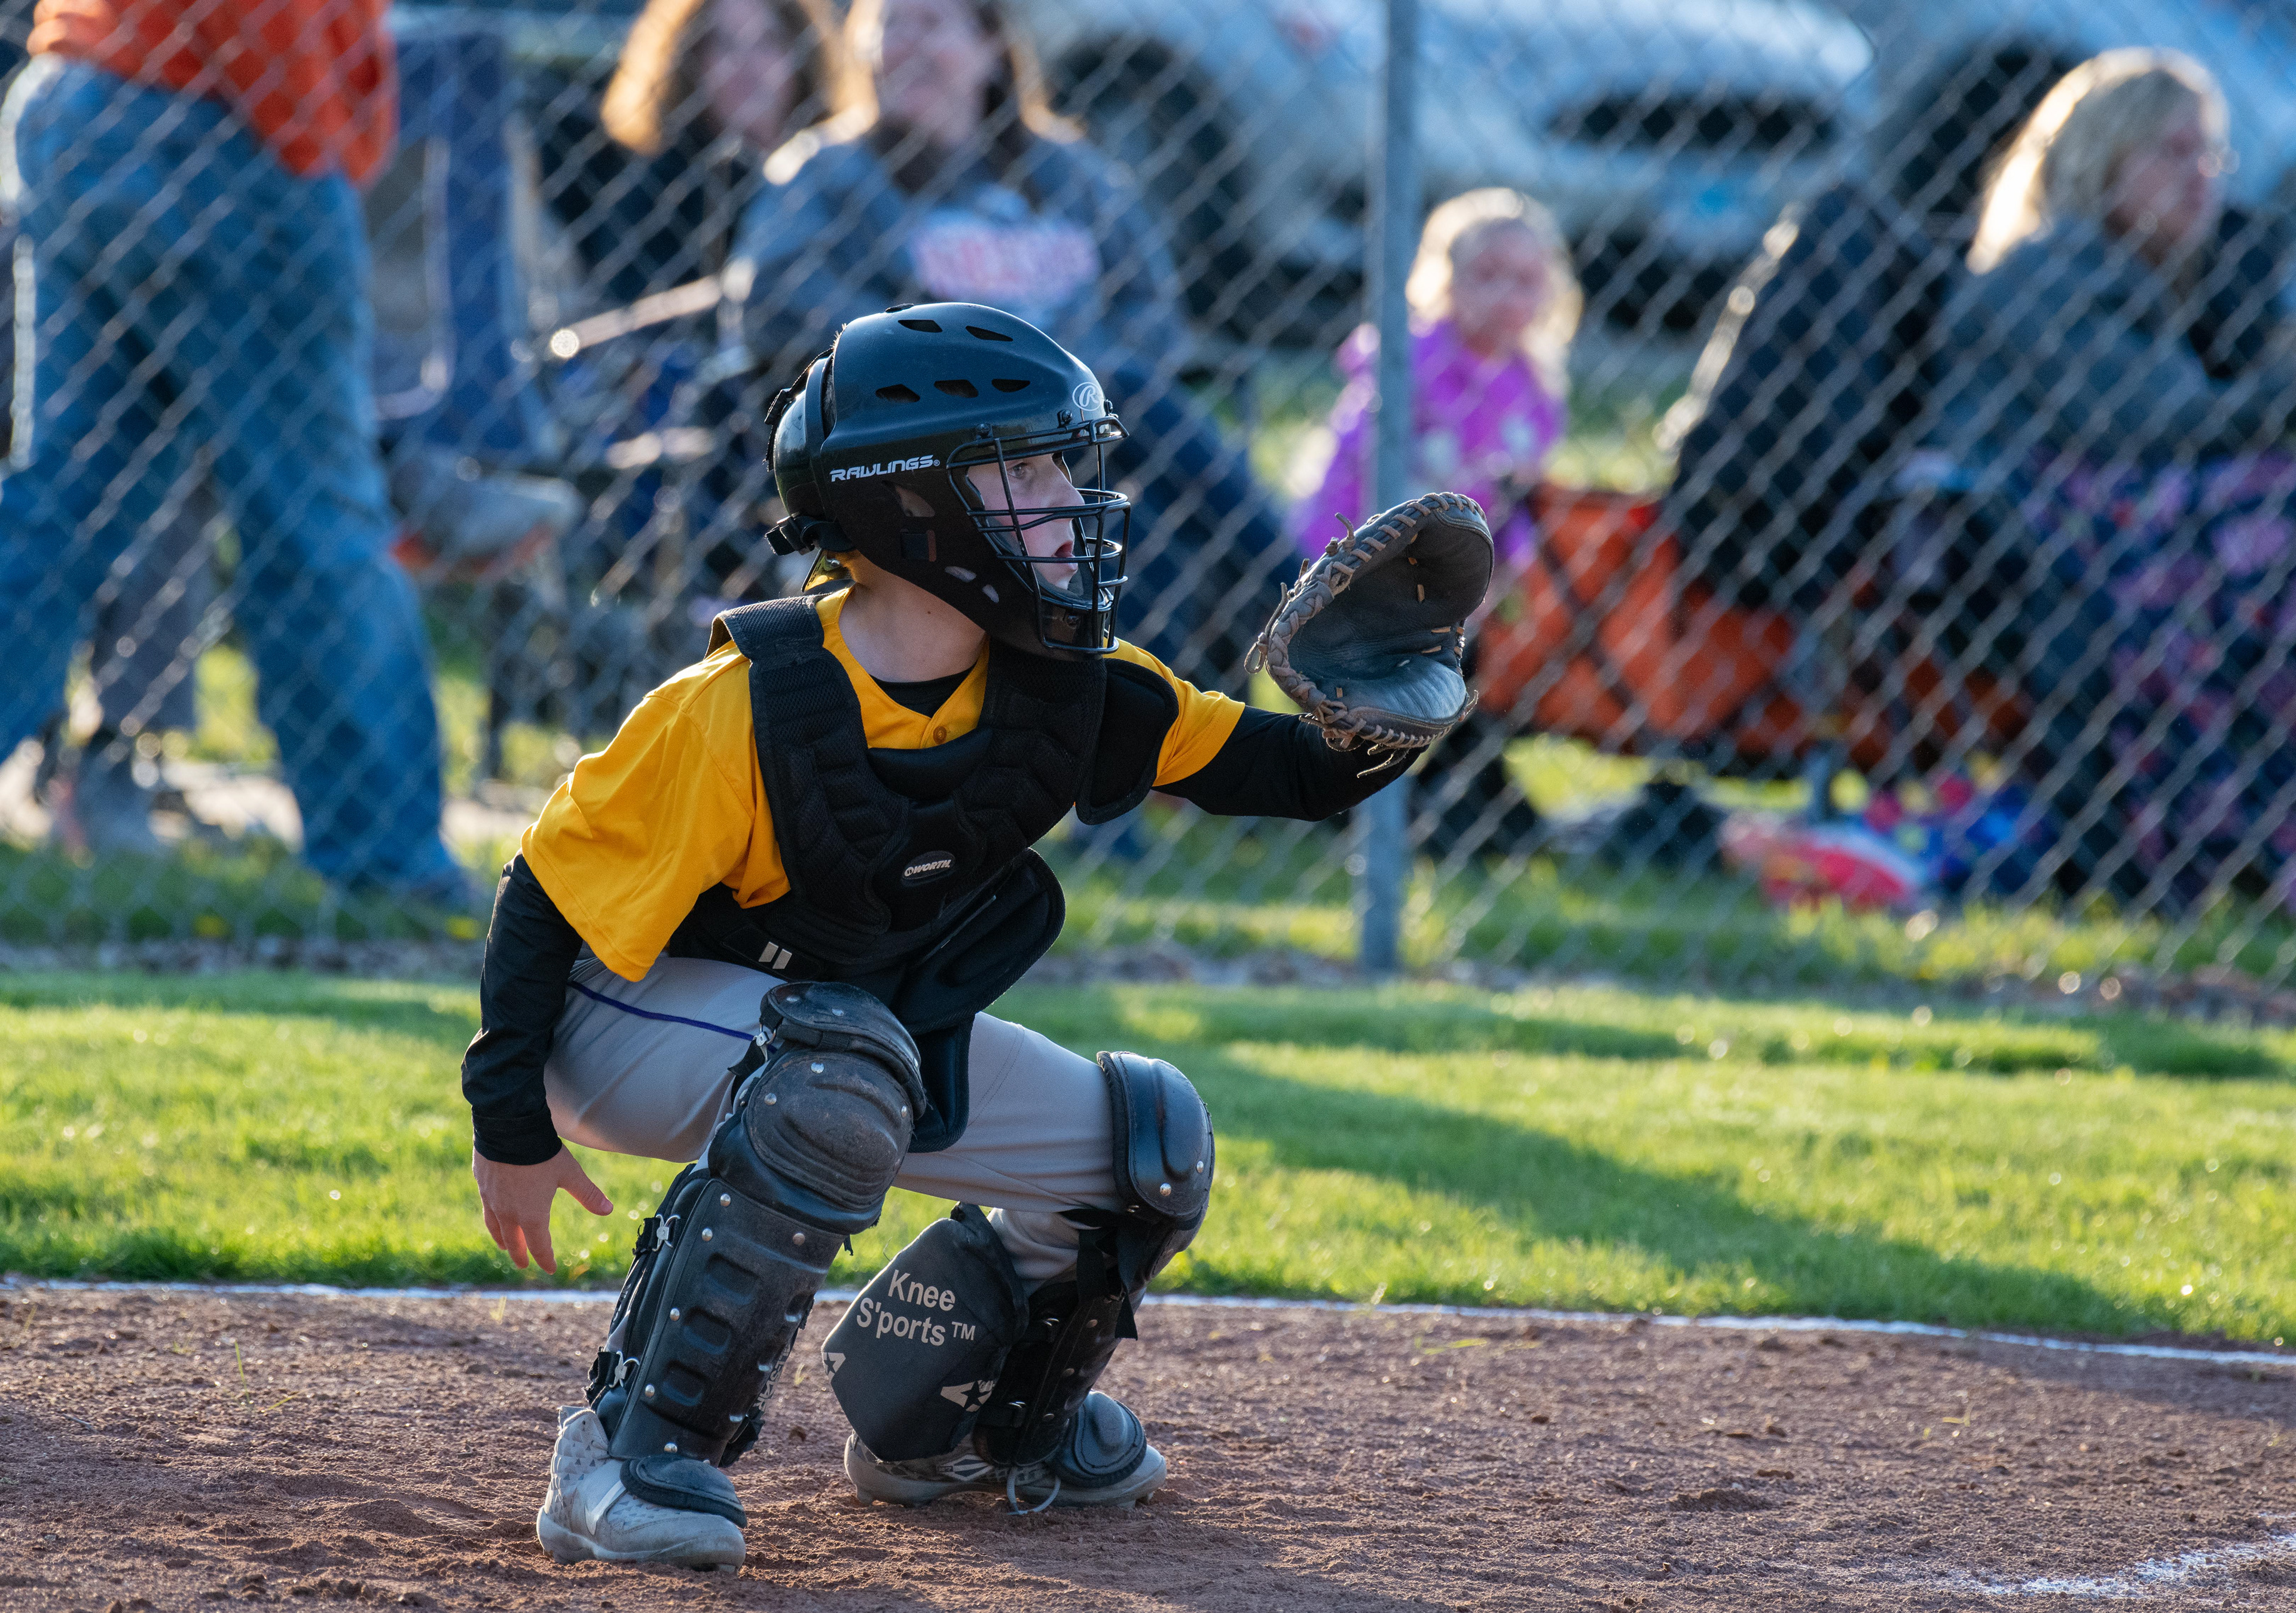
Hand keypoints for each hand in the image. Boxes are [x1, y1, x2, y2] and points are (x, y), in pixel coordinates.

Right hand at [472, 1146, 612, 1273]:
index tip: (550, 1268)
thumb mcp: (570, 1174)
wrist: (509, 1129)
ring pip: (496, 1228)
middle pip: (514, 1242)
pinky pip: (487, 1208)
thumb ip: (588, 1194)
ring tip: (505, 1246)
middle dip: (521, 1254)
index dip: (546, 1259)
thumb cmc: (542, 1153)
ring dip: (503, 1240)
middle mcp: (509, 1213)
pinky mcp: (482, 1185)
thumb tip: (608, 1210)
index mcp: (532, 1215)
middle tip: (523, 1264)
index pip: (539, 1246)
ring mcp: (492, 1200)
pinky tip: (494, 1214)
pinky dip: (492, 1219)